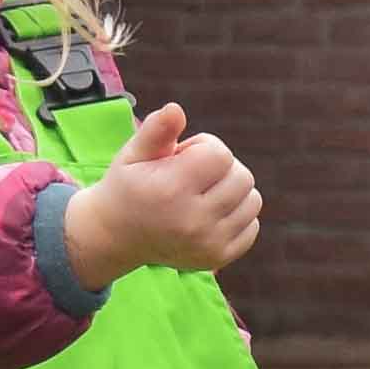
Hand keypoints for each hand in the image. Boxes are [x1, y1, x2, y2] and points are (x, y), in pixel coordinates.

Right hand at [66, 102, 260, 285]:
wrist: (116, 236)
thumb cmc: (128, 186)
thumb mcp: (133, 154)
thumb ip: (156, 130)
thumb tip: (176, 109)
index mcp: (170, 190)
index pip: (221, 154)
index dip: (205, 147)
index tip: (183, 156)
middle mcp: (192, 221)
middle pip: (243, 176)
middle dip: (221, 167)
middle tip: (192, 175)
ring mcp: (208, 243)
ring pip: (253, 200)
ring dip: (233, 190)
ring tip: (202, 193)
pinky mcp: (218, 258)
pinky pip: (252, 226)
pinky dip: (237, 215)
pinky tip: (210, 213)